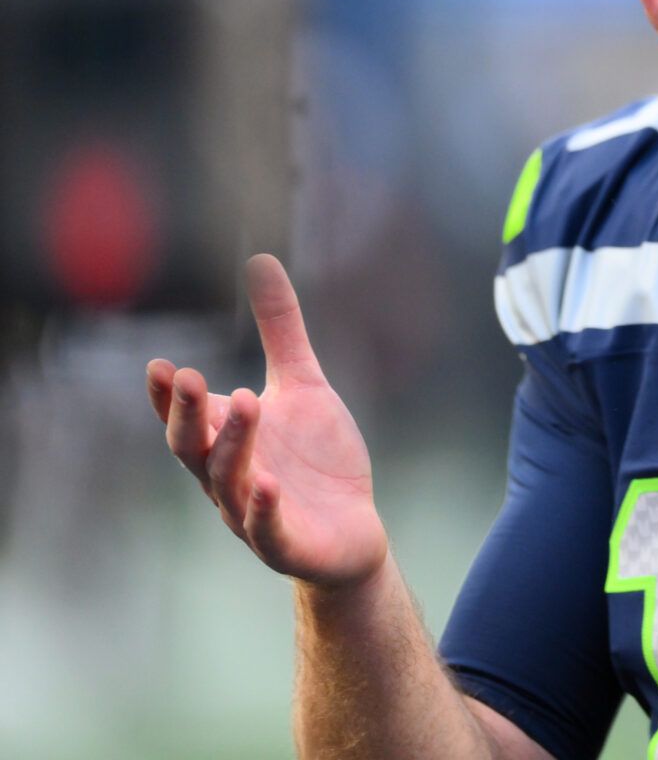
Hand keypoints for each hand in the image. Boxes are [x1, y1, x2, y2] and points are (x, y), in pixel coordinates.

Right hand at [146, 254, 388, 589]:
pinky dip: (263, 508)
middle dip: (189, 414)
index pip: (185, 417)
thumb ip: (281, 329)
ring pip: (228, 482)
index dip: (168, 397)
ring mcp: (251, 514)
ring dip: (233, 445)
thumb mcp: (304, 384)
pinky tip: (267, 483)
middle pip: (194, 447)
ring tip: (246, 401)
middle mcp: (227, 478)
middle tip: (192, 377)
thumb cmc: (317, 458)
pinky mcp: (286, 543)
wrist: (353, 531)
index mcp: (225, 440)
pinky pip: (266, 529)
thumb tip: (260, 259)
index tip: (159, 367)